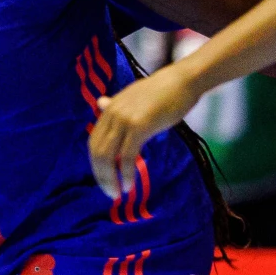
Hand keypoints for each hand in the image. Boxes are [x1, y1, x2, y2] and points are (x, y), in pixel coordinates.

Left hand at [88, 64, 201, 196]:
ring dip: (111, 179)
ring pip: (108, 156)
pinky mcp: (139, 126)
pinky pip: (127, 156)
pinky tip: (130, 185)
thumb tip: (100, 102)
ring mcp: (124, 120)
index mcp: (109, 109)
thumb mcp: (132, 97)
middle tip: (110, 193)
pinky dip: (126, 174)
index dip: (96, 164)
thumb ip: (116, 106)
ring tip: (118, 193)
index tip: (105, 180)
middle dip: (101, 176)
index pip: (94, 143)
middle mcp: (112, 114)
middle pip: (97, 152)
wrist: (182, 81)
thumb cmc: (162, 91)